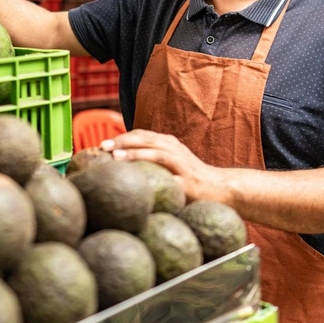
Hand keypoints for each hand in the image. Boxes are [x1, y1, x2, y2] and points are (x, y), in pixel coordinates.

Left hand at [102, 129, 218, 201]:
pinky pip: (169, 177)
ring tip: (115, 156)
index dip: (121, 137)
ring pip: (155, 152)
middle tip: (102, 146)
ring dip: (134, 152)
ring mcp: (181, 163)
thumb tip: (120, 167)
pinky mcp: (187, 180)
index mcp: (168, 143)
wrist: (221, 188)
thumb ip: (151, 161)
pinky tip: (139, 179)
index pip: (141, 134)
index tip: (102, 144)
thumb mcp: (170, 163)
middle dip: (122, 141)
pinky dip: (153, 175)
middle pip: (144, 139)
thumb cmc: (190, 177)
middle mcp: (173, 148)